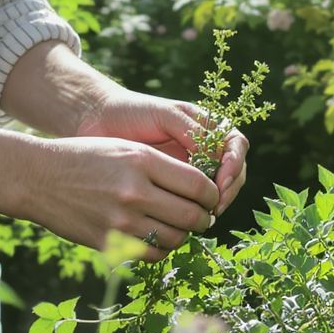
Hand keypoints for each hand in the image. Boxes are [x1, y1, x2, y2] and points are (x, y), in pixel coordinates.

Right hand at [25, 136, 219, 259]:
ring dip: (184, 235)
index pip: (198, 185)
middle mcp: (134, 191)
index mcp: (143, 161)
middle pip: (192, 216)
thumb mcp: (126, 149)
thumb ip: (163, 167)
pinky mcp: (108, 243)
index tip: (210, 198)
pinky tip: (157, 237)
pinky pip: (151, 254)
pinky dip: (161, 248)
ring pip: (175, 239)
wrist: (37, 178)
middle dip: (204, 219)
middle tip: (202, 217)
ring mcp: (120, 221)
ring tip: (179, 227)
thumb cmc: (87, 157)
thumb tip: (202, 190)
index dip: (212, 195)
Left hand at [76, 88, 248, 215]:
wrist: (97, 122)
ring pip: (216, 191)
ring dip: (214, 206)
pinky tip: (183, 221)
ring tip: (201, 218)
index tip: (221, 182)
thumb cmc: (131, 111)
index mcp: (208, 128)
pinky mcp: (172, 187)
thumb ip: (191, 130)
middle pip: (233, 173)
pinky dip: (192, 212)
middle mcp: (204, 150)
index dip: (234, 166)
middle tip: (214, 209)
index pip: (236, 147)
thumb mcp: (164, 114)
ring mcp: (190, 169)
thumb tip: (217, 156)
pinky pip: (191, 202)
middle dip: (227, 191)